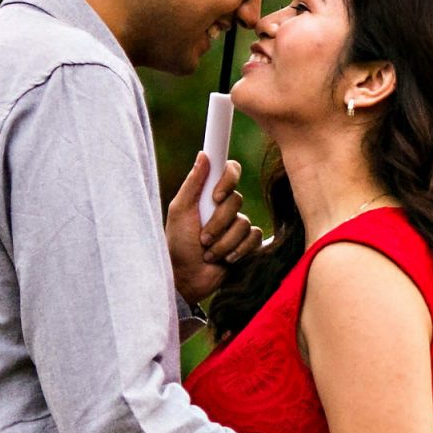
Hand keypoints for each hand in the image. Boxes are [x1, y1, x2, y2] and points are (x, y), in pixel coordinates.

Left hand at [167, 153, 270, 304]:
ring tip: (209, 253)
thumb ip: (193, 183)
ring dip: (224, 242)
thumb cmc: (178, 244)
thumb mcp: (180, 211)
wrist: (186, 277)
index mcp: (208, 194)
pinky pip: (254, 238)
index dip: (228, 179)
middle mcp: (225, 206)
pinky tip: (225, 259)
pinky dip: (238, 250)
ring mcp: (237, 224)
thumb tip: (204, 154)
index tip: (216, 196)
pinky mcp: (248, 243)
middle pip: (237, 200)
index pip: (230, 170)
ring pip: (244, 223)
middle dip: (218, 223)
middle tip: (202, 238)